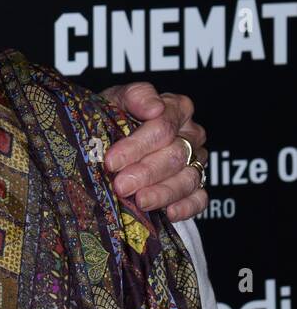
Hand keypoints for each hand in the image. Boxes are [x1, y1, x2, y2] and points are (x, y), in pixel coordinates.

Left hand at [99, 83, 207, 222]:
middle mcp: (190, 135)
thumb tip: (154, 107)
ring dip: (162, 192)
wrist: (108, 139)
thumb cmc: (113, 117)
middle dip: (146, 172)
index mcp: (176, 108)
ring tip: (139, 201)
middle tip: (121, 185)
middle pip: (175, 155)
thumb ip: (135, 95)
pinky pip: (199, 199)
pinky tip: (167, 213)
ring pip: (189, 178)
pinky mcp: (196, 186)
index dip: (137, 145)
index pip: (163, 127)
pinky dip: (185, 207)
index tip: (112, 160)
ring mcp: (196, 161)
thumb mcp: (115, 99)